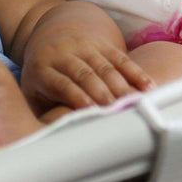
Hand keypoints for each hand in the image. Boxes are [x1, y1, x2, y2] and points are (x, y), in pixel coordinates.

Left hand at [20, 33, 150, 112]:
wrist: (48, 41)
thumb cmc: (42, 82)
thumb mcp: (33, 96)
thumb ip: (43, 115)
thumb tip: (58, 139)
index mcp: (42, 69)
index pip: (61, 83)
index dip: (77, 96)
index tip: (92, 111)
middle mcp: (62, 54)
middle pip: (85, 73)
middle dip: (102, 92)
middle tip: (117, 110)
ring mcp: (83, 46)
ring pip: (104, 66)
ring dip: (121, 85)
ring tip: (136, 103)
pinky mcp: (100, 44)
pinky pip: (120, 57)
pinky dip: (135, 72)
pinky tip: (148, 86)